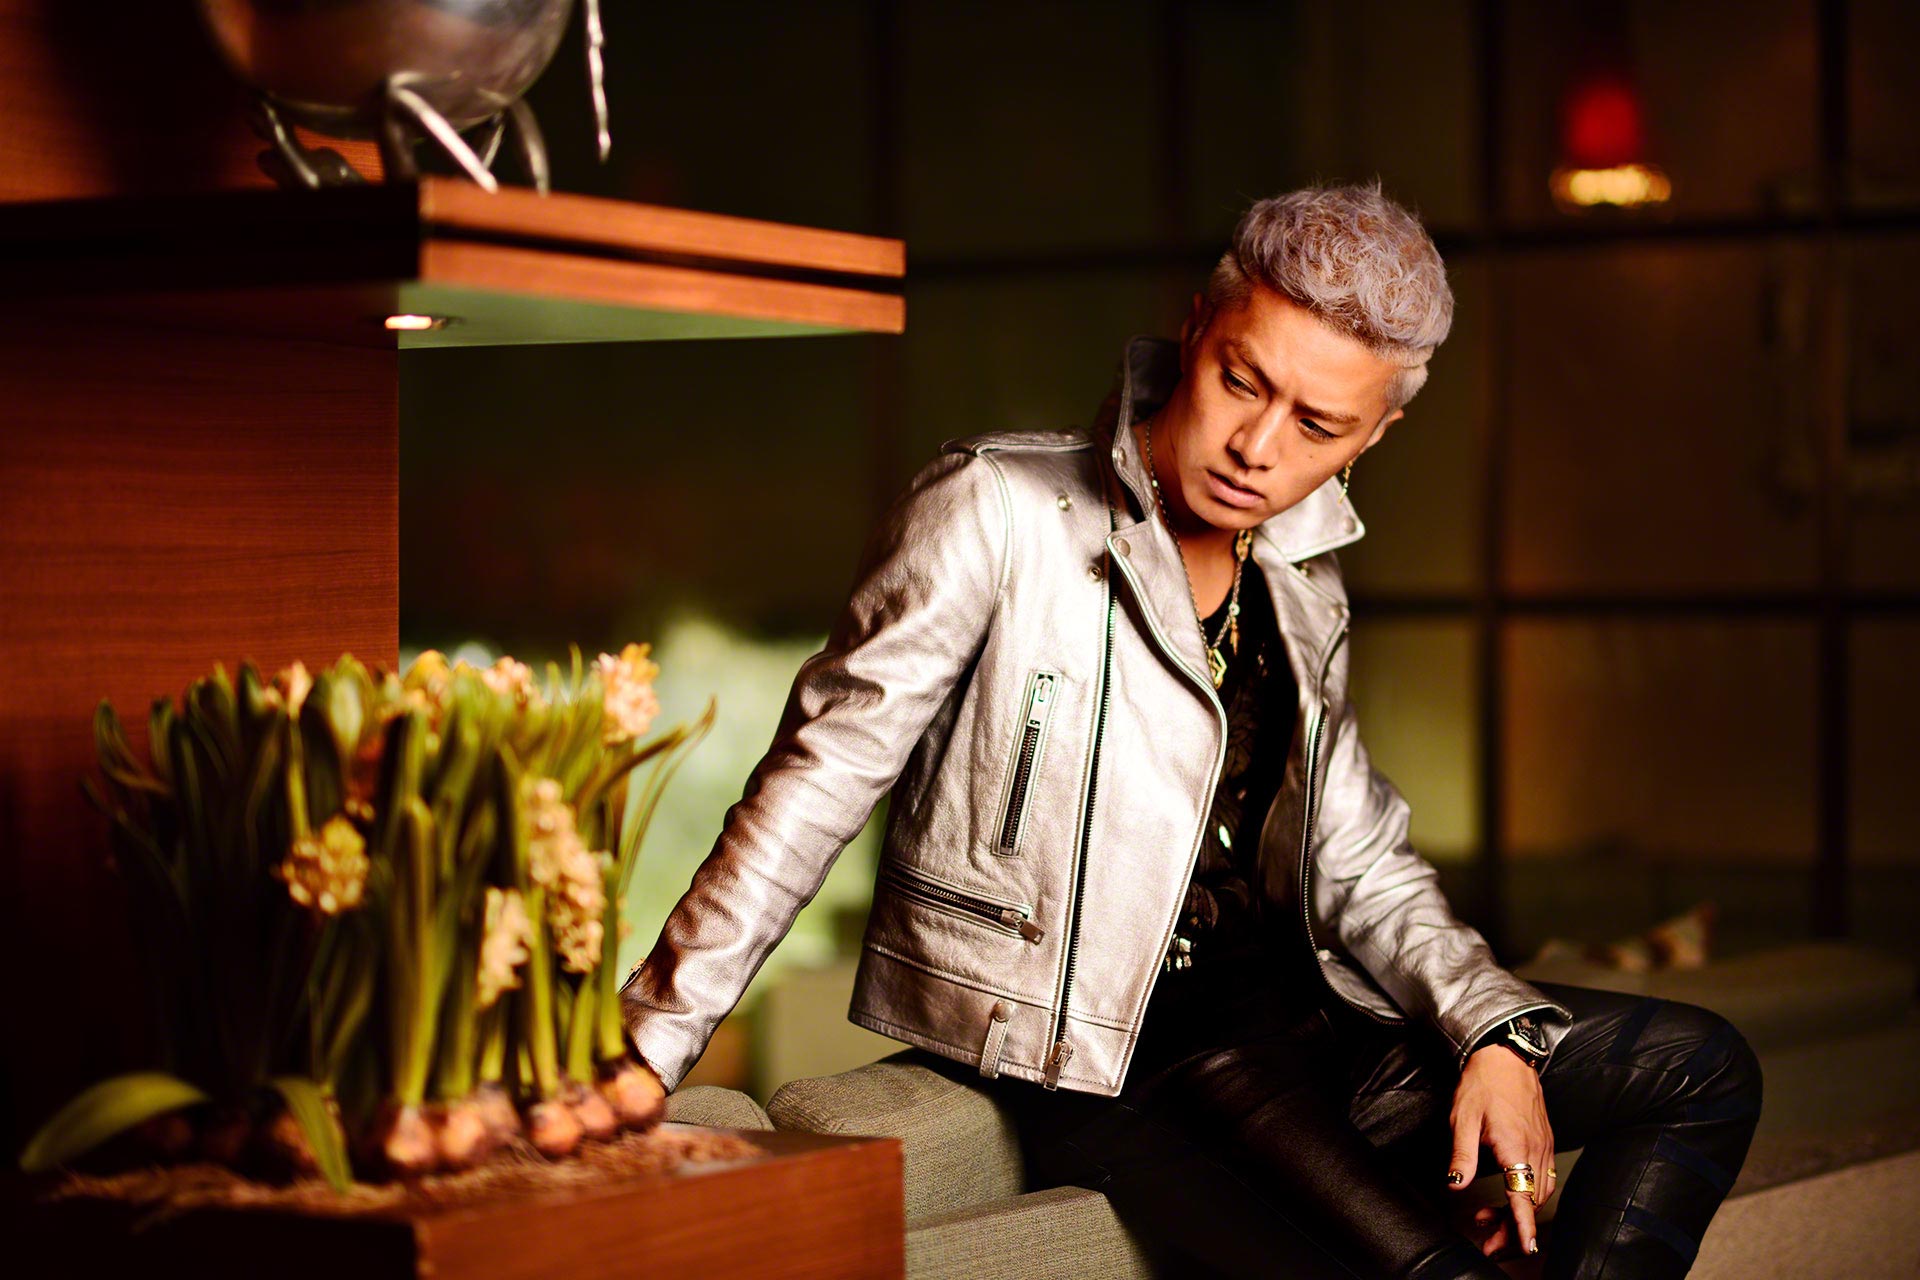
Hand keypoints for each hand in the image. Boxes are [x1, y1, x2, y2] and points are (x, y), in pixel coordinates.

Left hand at [1448, 1045, 1555, 1257]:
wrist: (1505, 1056)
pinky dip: (1527, 1194)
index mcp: (1515, 1146)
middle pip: (1531, 1201)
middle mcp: (1535, 1149)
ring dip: (1519, 1213)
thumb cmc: (1483, 1083)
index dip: (1523, 1226)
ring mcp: (1544, 1146)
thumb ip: (1462, 1155)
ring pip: (1538, 1192)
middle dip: (1513, 1228)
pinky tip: (1509, 1195)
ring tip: (1490, 1221)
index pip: (1522, 1195)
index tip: (1525, 1248)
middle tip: (1490, 1243)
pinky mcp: (1545, 1141)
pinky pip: (1543, 1177)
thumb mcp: (1463, 1119)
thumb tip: (1456, 1185)